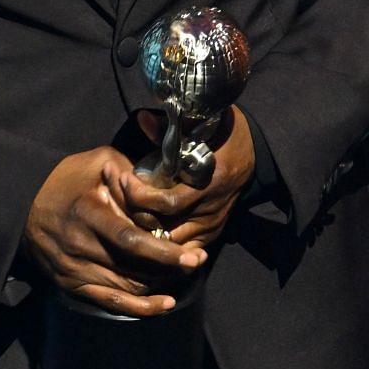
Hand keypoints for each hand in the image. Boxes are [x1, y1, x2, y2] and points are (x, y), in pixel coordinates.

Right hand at [22, 146, 208, 317]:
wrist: (22, 202)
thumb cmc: (66, 178)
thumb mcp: (98, 161)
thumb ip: (130, 175)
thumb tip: (158, 193)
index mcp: (88, 215)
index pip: (132, 241)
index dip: (165, 252)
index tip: (193, 256)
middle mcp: (80, 247)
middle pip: (134, 268)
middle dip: (171, 268)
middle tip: (198, 260)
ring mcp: (74, 270)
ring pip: (127, 287)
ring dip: (160, 285)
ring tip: (185, 274)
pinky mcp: (72, 284)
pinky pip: (111, 302)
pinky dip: (140, 307)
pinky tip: (164, 304)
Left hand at [116, 107, 255, 248]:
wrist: (255, 154)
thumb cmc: (225, 136)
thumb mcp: (201, 126)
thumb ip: (170, 129)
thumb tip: (142, 118)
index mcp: (208, 182)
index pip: (167, 202)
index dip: (139, 195)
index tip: (123, 178)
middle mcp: (209, 210)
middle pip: (163, 226)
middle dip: (133, 213)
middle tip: (113, 196)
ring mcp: (210, 225)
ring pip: (169, 243)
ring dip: (144, 231)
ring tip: (122, 214)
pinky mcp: (211, 234)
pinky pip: (182, 250)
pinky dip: (161, 246)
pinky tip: (143, 233)